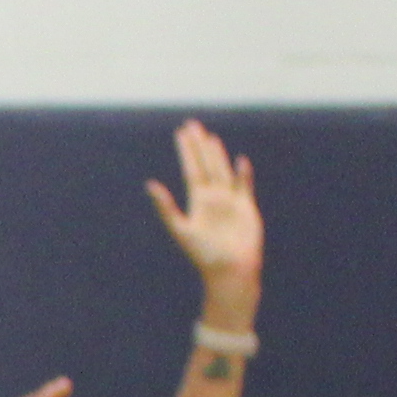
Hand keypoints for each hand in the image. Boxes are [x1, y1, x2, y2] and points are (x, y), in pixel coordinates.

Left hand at [149, 118, 259, 325]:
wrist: (230, 270)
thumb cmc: (204, 255)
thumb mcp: (181, 230)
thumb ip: (166, 207)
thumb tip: (150, 185)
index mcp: (197, 202)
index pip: (191, 170)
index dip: (186, 152)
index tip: (181, 133)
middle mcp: (213, 199)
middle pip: (206, 166)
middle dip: (199, 147)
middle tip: (192, 126)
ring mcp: (230, 202)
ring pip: (223, 171)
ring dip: (217, 155)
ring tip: (211, 138)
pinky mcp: (246, 208)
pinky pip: (244, 187)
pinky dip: (243, 174)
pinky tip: (240, 161)